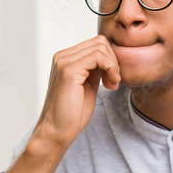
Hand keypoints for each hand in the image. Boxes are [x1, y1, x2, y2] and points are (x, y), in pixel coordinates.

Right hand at [32, 35, 121, 149]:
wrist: (58, 130)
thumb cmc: (72, 113)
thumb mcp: (87, 85)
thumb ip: (94, 70)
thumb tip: (108, 59)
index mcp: (65, 59)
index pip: (95, 44)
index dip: (109, 59)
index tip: (112, 80)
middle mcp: (62, 57)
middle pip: (99, 42)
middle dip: (113, 61)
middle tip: (114, 82)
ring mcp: (64, 62)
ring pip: (100, 47)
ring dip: (113, 65)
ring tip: (112, 84)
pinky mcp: (69, 70)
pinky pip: (98, 56)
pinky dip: (110, 67)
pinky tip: (110, 84)